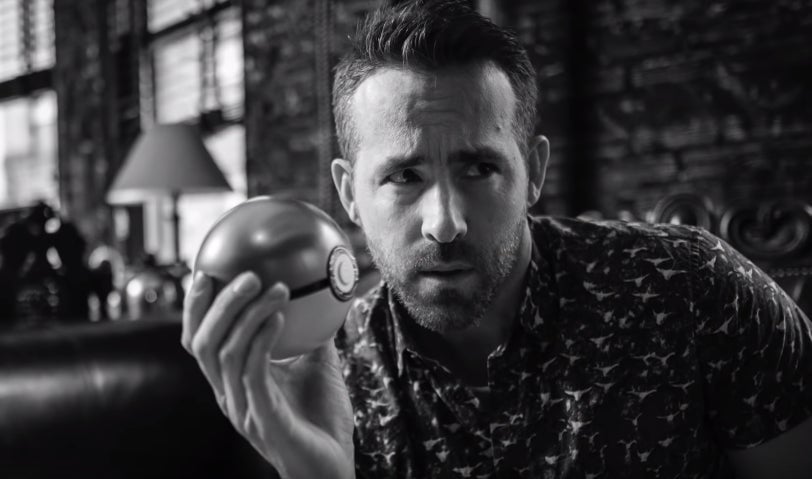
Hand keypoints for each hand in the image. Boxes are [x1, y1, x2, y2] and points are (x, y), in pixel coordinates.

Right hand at [181, 271, 354, 478]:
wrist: (333, 463)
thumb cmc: (322, 416)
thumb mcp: (315, 364)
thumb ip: (310, 331)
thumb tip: (321, 291)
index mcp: (232, 381)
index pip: (199, 341)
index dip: (195, 309)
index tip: (206, 272)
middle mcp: (228, 394)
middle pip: (203, 342)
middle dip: (218, 304)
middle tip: (245, 274)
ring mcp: (242, 408)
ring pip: (225, 353)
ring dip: (248, 315)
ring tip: (273, 288)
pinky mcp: (262, 419)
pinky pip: (253, 374)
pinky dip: (262, 341)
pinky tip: (278, 317)